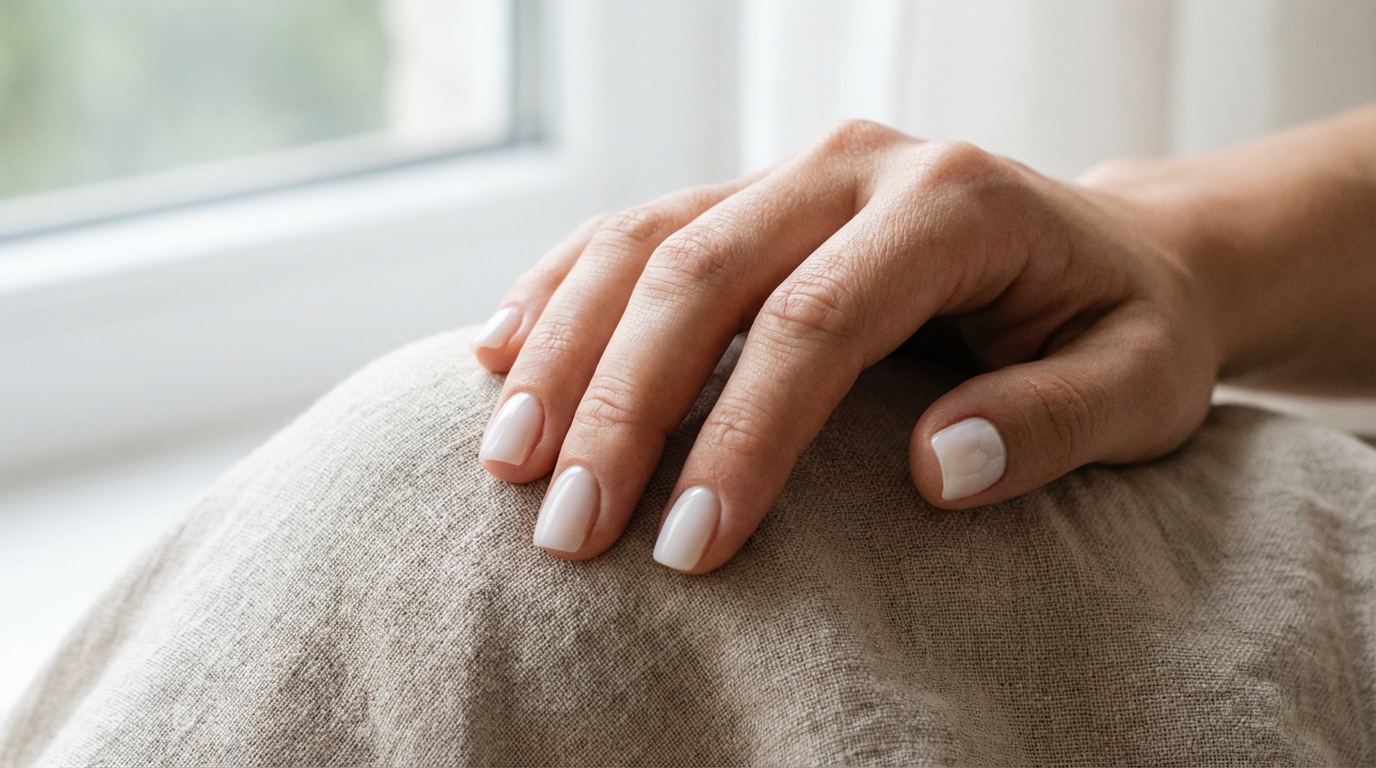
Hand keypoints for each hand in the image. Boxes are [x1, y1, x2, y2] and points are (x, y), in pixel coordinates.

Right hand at [471, 120, 1220, 572]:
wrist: (1114, 250)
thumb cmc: (1122, 326)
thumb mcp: (1138, 381)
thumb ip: (1053, 419)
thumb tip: (935, 469)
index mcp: (951, 202)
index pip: (817, 321)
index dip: (743, 435)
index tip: (689, 546)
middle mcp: (853, 166)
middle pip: (700, 274)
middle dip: (620, 409)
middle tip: (568, 532)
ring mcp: (791, 172)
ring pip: (641, 243)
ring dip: (562, 353)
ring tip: (508, 463)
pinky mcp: (750, 194)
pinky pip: (632, 230)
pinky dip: (558, 291)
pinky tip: (499, 353)